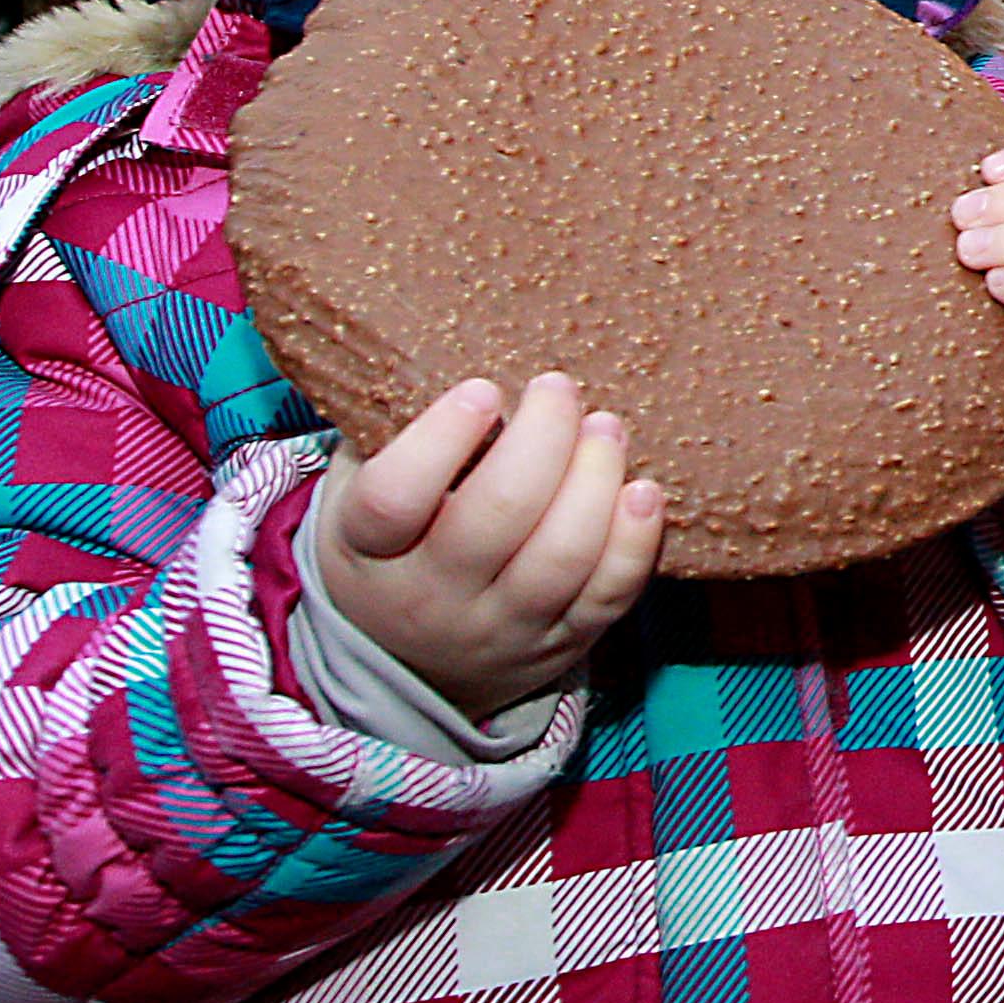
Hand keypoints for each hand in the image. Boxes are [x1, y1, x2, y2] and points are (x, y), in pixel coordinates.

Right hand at [315, 371, 663, 723]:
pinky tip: (642, 491)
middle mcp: (429, 597)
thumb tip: (455, 344)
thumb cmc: (393, 540)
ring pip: (560, 558)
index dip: (439, 439)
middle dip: (542, 441)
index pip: (394, 497)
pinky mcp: (560, 644)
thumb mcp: (361, 488)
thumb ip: (392, 432)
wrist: (409, 659)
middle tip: (559, 389)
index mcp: (366, 548)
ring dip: (595, 481)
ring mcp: (499, 626)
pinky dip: (634, 541)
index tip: (481, 389)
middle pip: (495, 519)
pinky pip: (608, 595)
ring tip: (606, 428)